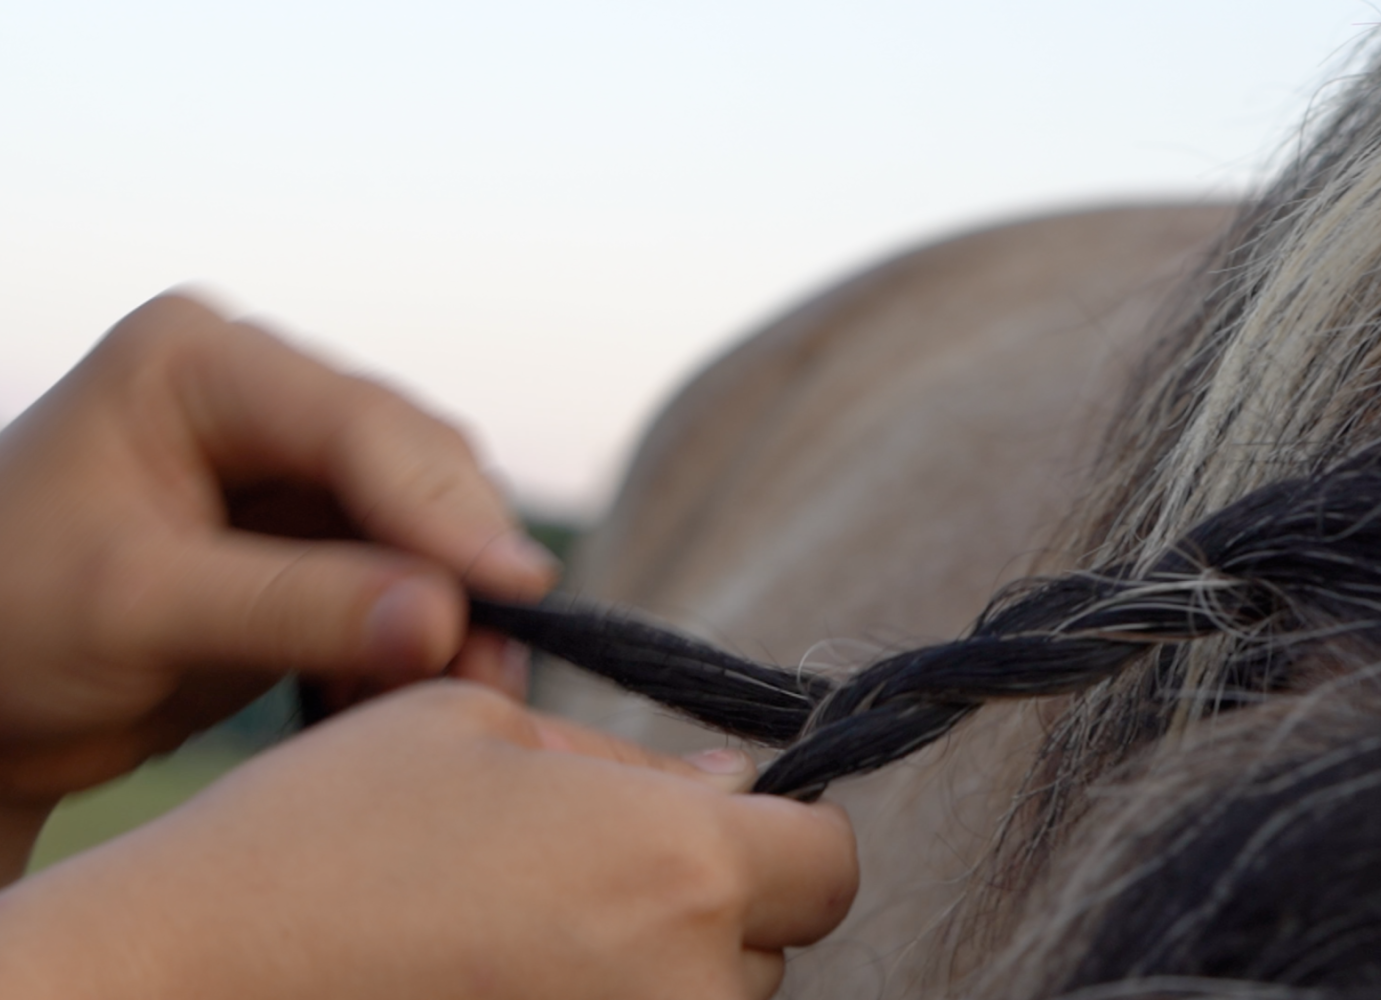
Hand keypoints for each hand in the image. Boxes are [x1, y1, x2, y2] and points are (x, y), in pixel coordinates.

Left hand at [0, 294, 556, 802]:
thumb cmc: (3, 624)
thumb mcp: (136, 611)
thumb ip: (293, 607)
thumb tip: (447, 621)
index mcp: (198, 363)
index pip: (355, 424)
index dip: (443, 508)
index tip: (517, 587)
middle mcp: (262, 392)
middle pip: (412, 462)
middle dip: (460, 561)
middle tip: (500, 661)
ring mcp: (293, 458)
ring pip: (426, 518)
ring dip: (454, 603)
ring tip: (471, 684)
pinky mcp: (314, 527)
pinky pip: (406, 567)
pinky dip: (419, 628)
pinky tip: (409, 683)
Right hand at [0, 682, 858, 999]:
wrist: (179, 981)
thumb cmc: (320, 835)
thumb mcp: (473, 732)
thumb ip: (624, 762)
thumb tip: (729, 781)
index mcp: (672, 865)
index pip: (830, 864)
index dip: (788, 831)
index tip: (726, 820)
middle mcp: (680, 989)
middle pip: (772, 946)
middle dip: (709, 903)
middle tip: (590, 873)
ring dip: (655, 966)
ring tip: (530, 933)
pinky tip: (508, 980)